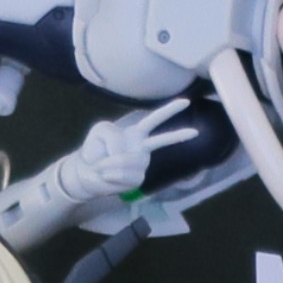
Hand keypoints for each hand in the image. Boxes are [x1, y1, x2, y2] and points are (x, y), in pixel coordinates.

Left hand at [61, 100, 197, 203]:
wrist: (87, 173)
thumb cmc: (95, 149)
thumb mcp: (99, 130)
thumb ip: (112, 135)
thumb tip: (124, 154)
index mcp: (136, 131)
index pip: (154, 119)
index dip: (170, 110)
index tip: (186, 103)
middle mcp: (143, 147)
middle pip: (162, 139)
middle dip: (178, 133)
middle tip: (195, 126)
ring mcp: (142, 163)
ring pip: (127, 159)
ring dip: (109, 162)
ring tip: (102, 165)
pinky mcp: (138, 178)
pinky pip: (125, 174)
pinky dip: (111, 174)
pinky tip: (108, 175)